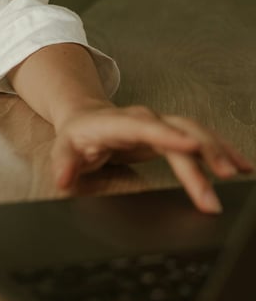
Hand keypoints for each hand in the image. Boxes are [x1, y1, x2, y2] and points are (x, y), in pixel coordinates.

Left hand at [51, 101, 253, 212]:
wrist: (85, 117)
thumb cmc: (77, 135)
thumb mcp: (63, 148)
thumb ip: (64, 163)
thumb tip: (63, 179)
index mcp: (118, 123)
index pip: (145, 127)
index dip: (168, 136)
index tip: (191, 148)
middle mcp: (144, 120)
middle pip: (177, 132)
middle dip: (201, 155)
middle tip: (220, 184)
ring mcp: (160, 124)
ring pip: (194, 131)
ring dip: (217, 151)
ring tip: (239, 173)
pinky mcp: (171, 133)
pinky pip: (200, 138)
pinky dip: (221, 149)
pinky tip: (242, 164)